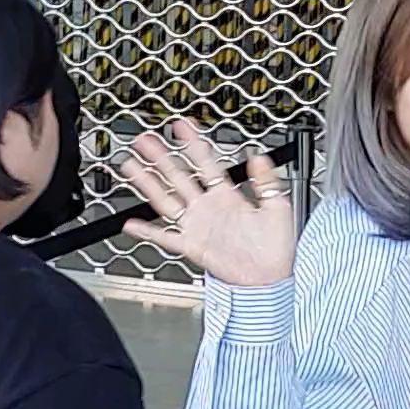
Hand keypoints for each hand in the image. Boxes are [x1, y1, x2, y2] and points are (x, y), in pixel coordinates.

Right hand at [120, 118, 295, 286]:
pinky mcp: (192, 245)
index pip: (206, 162)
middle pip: (178, 176)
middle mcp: (208, 208)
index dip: (193, 143)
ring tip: (131, 166)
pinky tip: (132, 223)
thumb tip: (260, 157)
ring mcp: (197, 226)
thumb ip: (268, 181)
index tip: (182, 126)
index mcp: (227, 196)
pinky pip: (165, 237)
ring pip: (166, 199)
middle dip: (161, 157)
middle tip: (145, 140)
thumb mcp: (278, 208)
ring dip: (148, 183)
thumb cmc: (274, 249)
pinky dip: (148, 231)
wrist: (267, 281)